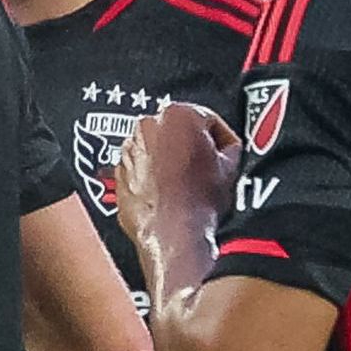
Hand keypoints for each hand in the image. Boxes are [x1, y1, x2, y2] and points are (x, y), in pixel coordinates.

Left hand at [115, 99, 245, 317]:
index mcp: (176, 114)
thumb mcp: (232, 166)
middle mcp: (145, 128)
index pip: (209, 120)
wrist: (176, 236)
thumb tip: (228, 148)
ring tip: (189, 187)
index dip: (223, 142)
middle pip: (178, 133)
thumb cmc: (200, 201)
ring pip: (157, 152)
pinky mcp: (119, 177)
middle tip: (208, 172)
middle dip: (193, 149)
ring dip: (171, 164)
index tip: (225, 157)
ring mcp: (128, 153)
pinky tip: (171, 197)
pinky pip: (141, 172)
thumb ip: (229, 145)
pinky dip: (153, 181)